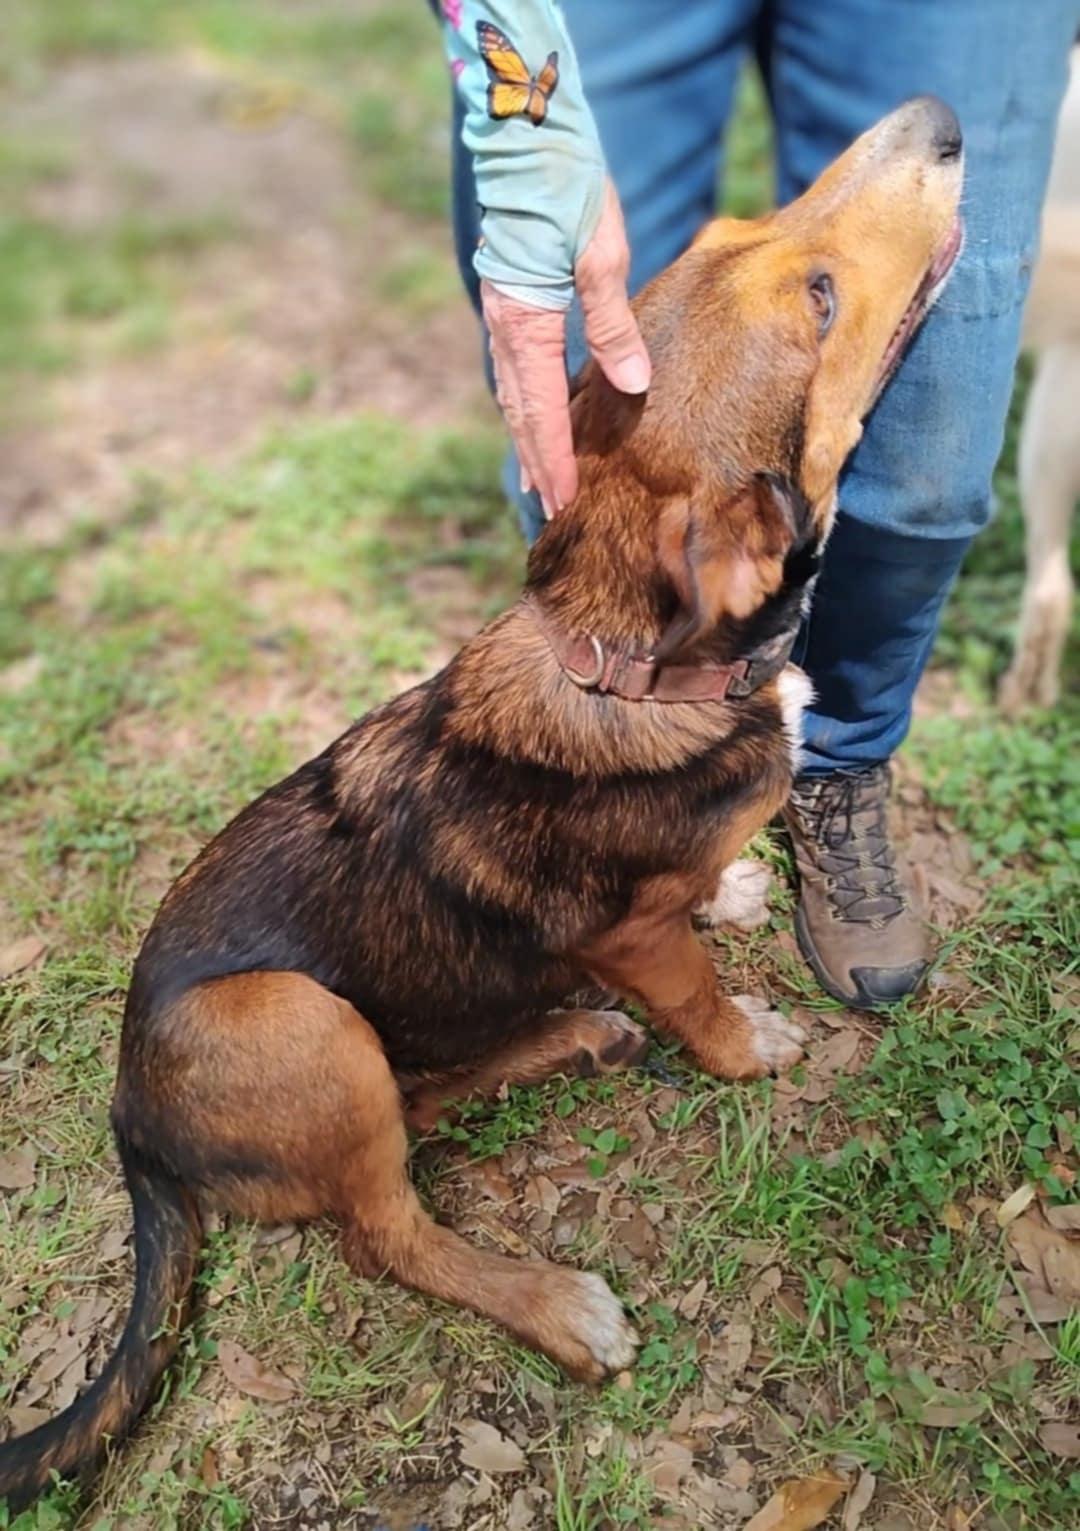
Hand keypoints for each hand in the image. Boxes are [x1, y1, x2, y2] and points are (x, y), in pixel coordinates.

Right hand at [481, 180, 650, 518]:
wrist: (529, 135)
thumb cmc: (569, 188)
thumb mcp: (601, 255)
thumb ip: (614, 325)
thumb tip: (634, 387)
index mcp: (526, 323)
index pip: (541, 412)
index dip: (554, 461)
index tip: (563, 501)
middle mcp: (506, 327)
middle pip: (521, 415)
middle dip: (538, 465)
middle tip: (552, 511)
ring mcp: (503, 316)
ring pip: (514, 395)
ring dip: (529, 442)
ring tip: (540, 481)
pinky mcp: (511, 302)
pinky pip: (517, 371)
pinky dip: (527, 406)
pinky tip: (540, 419)